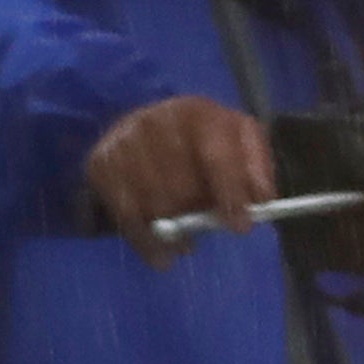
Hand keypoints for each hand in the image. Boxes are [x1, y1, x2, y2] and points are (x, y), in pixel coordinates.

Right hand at [83, 95, 274, 259]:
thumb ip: (255, 170)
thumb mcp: (236, 145)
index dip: (229, 193)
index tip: (240, 227)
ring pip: (153, 205)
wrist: (142, 131)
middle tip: (204, 229)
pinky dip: (147, 242)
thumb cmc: (201, 144)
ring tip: (184, 241)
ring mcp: (123, 141)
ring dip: (172, 234)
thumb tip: (263, 200)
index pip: (215, 155)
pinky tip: (161, 251)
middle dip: (195, 215)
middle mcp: (156, 120)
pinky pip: (125, 216)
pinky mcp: (100, 163)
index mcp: (198, 112)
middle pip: (181, 186)